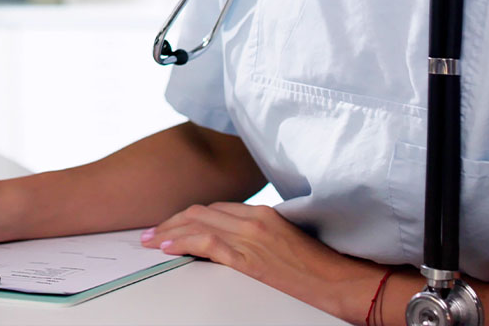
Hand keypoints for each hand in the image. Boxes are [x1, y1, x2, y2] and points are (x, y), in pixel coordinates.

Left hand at [141, 202, 380, 322]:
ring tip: (150, 240)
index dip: (190, 215)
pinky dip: (182, 242)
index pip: (217, 207)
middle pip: (202, 211)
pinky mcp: (248, 257)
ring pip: (198, 223)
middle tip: (152, 231)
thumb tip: (238, 243)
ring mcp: (250, 236)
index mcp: (264, 213)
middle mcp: (254, 218)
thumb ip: (262, 235)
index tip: (173, 223)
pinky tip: (166, 248)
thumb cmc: (318, 266)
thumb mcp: (286, 240)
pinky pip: (206, 242)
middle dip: (172, 220)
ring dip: (169, 231)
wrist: (339, 280)